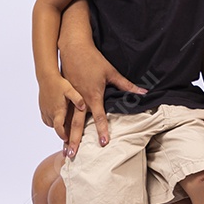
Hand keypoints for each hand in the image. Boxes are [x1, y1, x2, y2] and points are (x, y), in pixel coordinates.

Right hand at [38, 75, 85, 142]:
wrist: (46, 76)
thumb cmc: (59, 83)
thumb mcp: (70, 89)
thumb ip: (77, 99)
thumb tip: (83, 106)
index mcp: (58, 110)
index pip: (58, 127)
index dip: (63, 135)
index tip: (67, 140)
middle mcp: (50, 112)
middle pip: (56, 128)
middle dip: (62, 135)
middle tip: (68, 143)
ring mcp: (45, 111)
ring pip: (51, 124)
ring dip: (58, 128)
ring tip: (66, 132)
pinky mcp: (42, 108)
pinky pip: (47, 119)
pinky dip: (53, 122)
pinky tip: (58, 120)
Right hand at [59, 40, 146, 156]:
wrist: (73, 48)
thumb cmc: (94, 60)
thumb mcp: (112, 72)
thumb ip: (127, 85)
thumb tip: (144, 91)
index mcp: (93, 95)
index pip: (98, 117)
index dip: (102, 130)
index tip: (104, 143)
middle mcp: (80, 100)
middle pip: (77, 124)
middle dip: (75, 140)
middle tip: (73, 155)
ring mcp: (70, 98)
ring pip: (66, 121)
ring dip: (65, 136)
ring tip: (65, 150)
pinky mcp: (64, 94)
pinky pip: (61, 113)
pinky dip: (60, 125)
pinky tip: (59, 135)